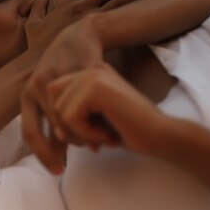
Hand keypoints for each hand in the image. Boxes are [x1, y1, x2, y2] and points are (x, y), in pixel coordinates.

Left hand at [21, 14, 106, 171]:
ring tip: (101, 140)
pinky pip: (83, 110)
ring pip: (67, 122)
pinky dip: (94, 124)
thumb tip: (55, 156)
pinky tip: (107, 129)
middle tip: (91, 154)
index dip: (43, 155)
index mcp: (28, 95)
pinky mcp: (80, 72)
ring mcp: (58, 77)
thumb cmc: (68, 74)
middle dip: (72, 147)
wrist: (82, 35)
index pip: (29, 133)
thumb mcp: (60, 99)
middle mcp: (36, 85)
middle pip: (53, 130)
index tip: (58, 171)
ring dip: (85, 136)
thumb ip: (57, 124)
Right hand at [24, 0, 136, 54]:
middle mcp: (81, 7)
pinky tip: (142, 7)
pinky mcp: (96, 31)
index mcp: (68, 3)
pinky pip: (118, 17)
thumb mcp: (32, 22)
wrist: (41, 61)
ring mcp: (90, 19)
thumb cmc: (37, 46)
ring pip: (116, 0)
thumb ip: (38, 4)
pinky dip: (130, 9)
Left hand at [25, 63, 170, 171]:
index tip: (87, 138)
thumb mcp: (93, 118)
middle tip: (93, 140)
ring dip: (78, 132)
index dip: (63, 120)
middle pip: (52, 100)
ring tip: (102, 137)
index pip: (54, 93)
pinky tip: (107, 135)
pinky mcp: (96, 88)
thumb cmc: (129, 130)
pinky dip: (85, 133)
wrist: (160, 135)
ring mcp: (93, 75)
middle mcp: (91, 68)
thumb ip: (72, 113)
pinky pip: (70, 116)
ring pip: (59, 110)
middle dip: (66, 126)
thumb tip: (49, 127)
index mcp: (90, 72)